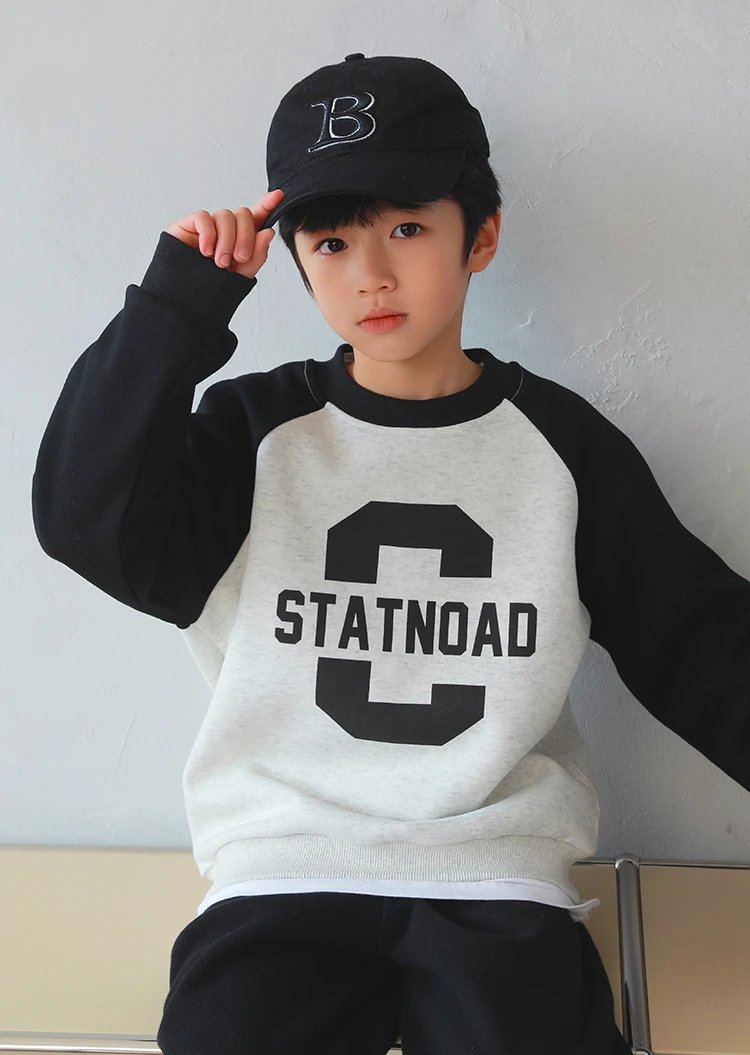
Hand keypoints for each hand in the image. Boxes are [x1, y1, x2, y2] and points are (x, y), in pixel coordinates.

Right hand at [166, 189, 284, 278]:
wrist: (185, 298)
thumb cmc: (212, 287)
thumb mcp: (242, 274)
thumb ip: (257, 255)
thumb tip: (268, 232)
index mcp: (240, 239)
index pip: (256, 218)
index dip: (267, 205)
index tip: (279, 196)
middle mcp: (225, 229)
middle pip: (243, 214)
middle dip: (245, 236)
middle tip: (239, 258)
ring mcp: (208, 226)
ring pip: (225, 215)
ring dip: (227, 240)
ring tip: (220, 262)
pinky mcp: (189, 225)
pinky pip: (204, 217)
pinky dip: (208, 235)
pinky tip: (206, 251)